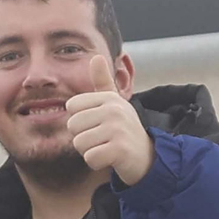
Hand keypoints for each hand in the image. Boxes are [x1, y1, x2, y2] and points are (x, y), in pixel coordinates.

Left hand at [65, 54, 153, 185]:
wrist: (147, 156)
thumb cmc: (123, 128)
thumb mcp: (113, 103)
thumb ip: (102, 81)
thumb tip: (96, 56)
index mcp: (109, 98)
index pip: (71, 107)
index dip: (80, 120)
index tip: (97, 124)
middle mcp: (114, 109)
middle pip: (72, 125)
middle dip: (83, 137)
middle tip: (102, 139)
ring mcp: (118, 129)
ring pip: (79, 143)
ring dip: (90, 151)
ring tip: (106, 147)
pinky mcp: (120, 149)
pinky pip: (90, 158)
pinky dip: (97, 162)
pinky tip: (110, 158)